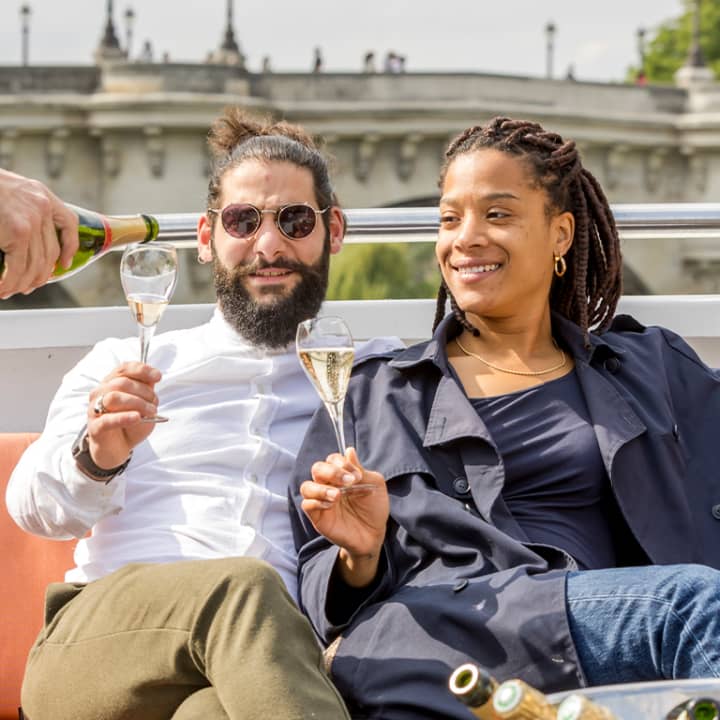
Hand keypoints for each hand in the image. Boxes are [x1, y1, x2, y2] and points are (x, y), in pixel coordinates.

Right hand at [0, 169, 78, 297]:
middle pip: (50, 252)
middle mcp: (42, 206)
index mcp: (42, 194)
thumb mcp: (10, 191)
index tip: (64, 264)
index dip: (69, 247)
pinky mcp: (19, 232)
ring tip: (12, 291)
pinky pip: (19, 266)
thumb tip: (23, 241)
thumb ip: (23, 209)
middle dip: (39, 275)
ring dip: (23, 283)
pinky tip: (4, 288)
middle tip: (27, 286)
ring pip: (36, 264)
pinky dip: (11, 281)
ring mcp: (32, 220)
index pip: (68, 222)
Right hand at [85, 362, 162, 470]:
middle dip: (144, 391)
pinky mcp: (95, 428)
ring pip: (114, 397)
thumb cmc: (130, 423)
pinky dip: (124, 417)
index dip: (142, 370)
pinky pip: (107, 420)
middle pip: (122, 383)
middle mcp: (100, 393)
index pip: (124, 368)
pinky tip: (137, 418)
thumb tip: (153, 377)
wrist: (117, 449)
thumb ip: (146, 390)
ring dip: (138, 403)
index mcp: (111, 383)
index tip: (158, 377)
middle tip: (155, 404)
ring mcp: (94, 410)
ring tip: (151, 412)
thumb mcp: (143, 405)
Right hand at [300, 447, 388, 585]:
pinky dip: (317, 502)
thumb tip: (349, 450)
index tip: (357, 475)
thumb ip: (360, 469)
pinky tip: (331, 505)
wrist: (374, 534)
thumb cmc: (374, 508)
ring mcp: (321, 500)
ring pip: (306, 486)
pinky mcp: (317, 516)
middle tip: (348, 482)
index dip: (342, 463)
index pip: (332, 460)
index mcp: (341, 475)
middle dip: (331, 472)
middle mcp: (328, 484)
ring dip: (321, 488)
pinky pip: (307, 505)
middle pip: (317, 468)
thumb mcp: (374, 485)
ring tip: (337, 495)